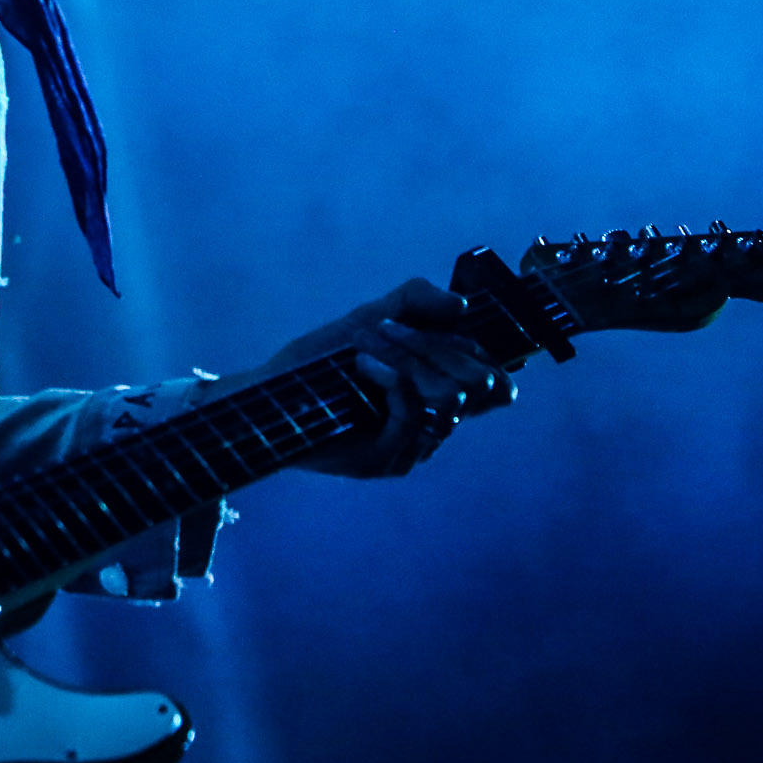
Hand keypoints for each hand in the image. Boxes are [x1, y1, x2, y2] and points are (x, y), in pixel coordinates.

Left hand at [248, 278, 499, 478]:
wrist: (266, 394)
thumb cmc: (317, 362)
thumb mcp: (368, 319)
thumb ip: (415, 301)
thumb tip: (461, 306)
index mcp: (435, 395)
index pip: (496, 387)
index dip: (492, 358)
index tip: (459, 329)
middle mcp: (431, 425)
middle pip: (479, 383)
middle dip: (435, 344)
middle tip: (386, 330)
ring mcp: (411, 447)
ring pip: (449, 395)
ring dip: (410, 355)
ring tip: (367, 344)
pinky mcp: (386, 460)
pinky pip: (414, 412)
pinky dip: (393, 376)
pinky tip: (363, 363)